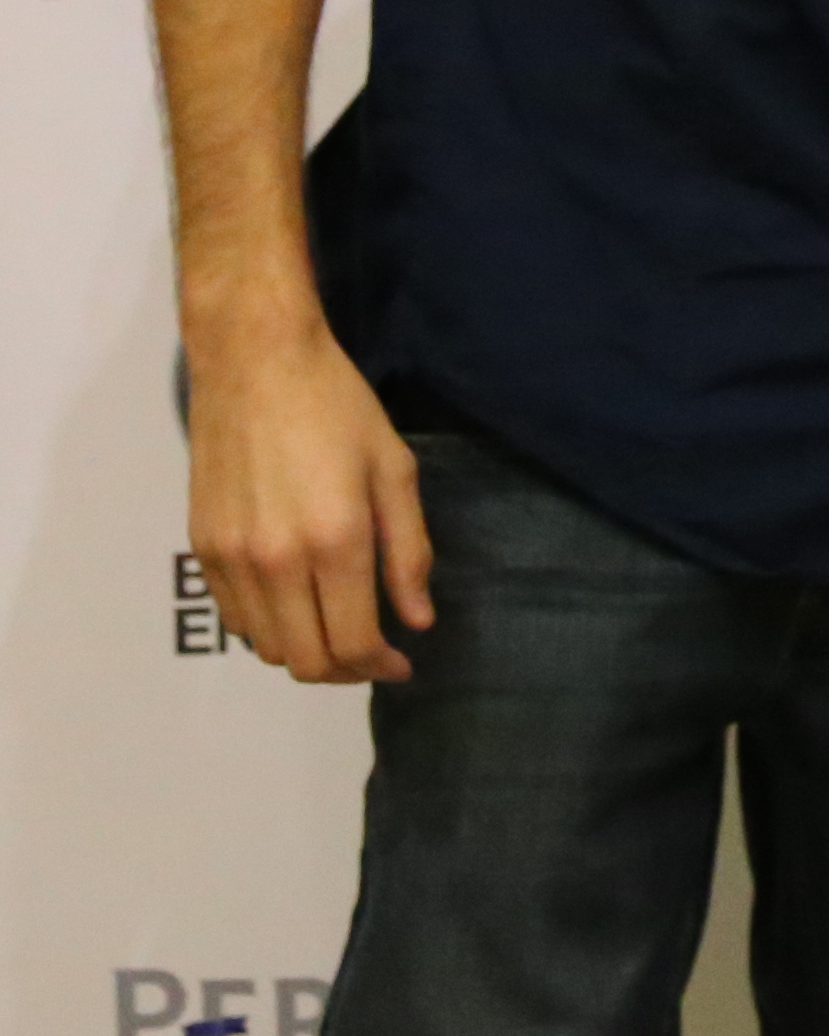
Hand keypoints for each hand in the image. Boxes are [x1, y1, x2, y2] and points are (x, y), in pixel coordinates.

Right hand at [188, 318, 431, 682]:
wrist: (256, 364)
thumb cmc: (337, 407)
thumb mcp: (394, 469)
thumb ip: (408, 551)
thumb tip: (418, 619)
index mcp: (335, 539)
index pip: (354, 642)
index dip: (382, 667)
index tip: (402, 664)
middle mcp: (277, 560)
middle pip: (306, 660)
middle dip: (346, 671)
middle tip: (374, 655)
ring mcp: (232, 557)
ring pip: (266, 648)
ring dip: (306, 653)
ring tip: (339, 629)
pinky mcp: (203, 547)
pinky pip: (235, 618)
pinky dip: (268, 629)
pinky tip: (298, 604)